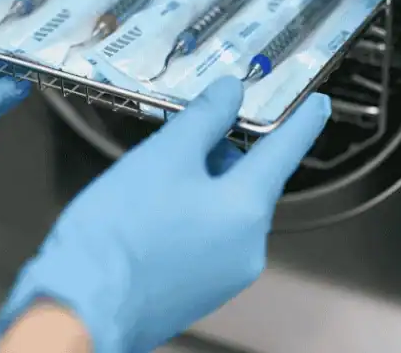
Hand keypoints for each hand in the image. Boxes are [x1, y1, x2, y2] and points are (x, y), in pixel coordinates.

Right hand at [0, 78, 330, 352]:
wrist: (83, 306)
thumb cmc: (119, 235)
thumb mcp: (163, 157)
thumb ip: (205, 119)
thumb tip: (231, 93)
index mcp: (247, 209)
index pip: (285, 151)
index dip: (302, 121)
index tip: (317, 106)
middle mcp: (247, 246)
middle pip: (247, 181)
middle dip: (219, 155)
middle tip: (180, 139)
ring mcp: (225, 274)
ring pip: (223, 210)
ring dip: (199, 187)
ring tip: (150, 183)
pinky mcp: (200, 291)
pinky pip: (206, 239)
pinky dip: (188, 217)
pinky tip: (149, 214)